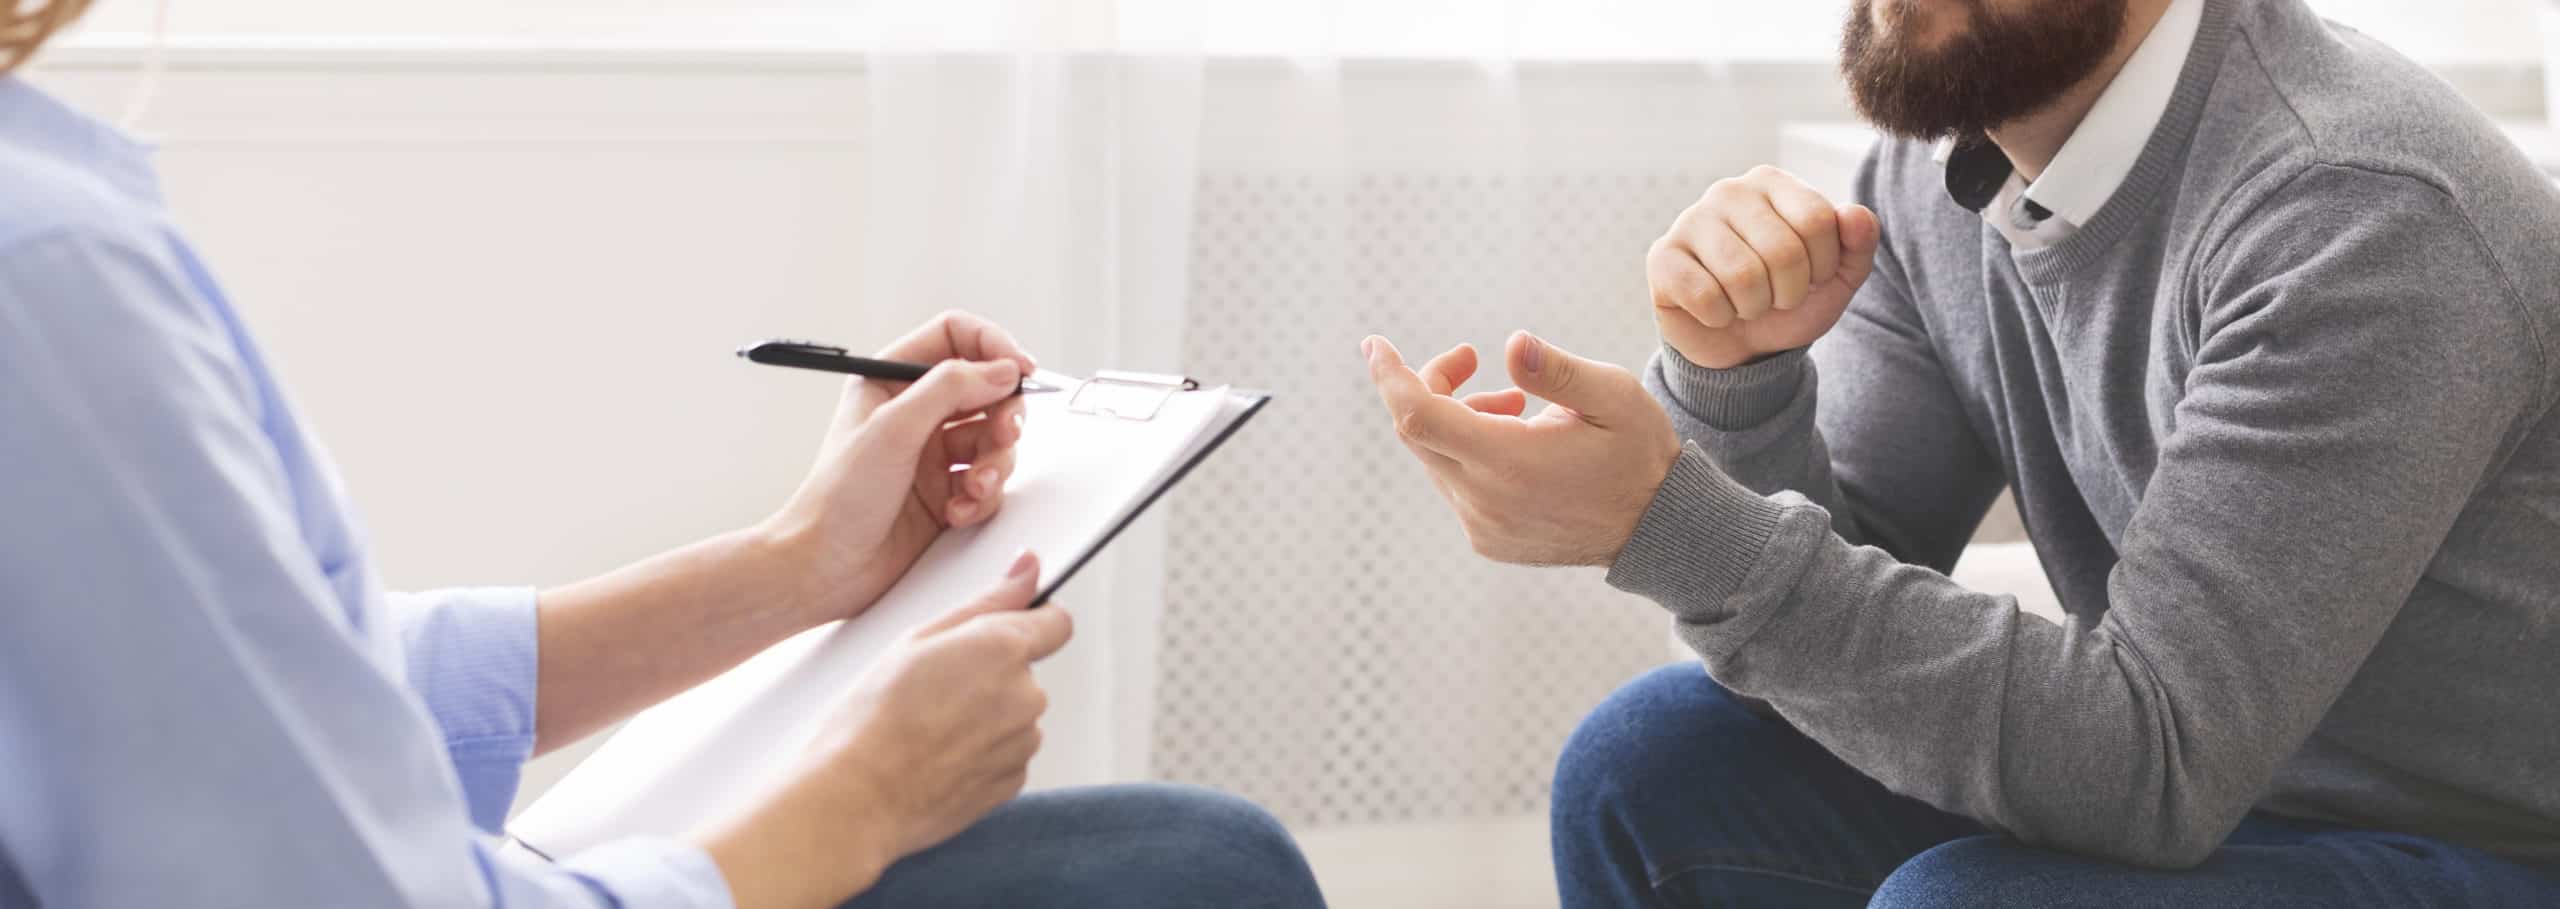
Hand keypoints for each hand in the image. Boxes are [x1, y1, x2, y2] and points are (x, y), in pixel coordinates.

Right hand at [702, 551, 1071, 908]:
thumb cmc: (872, 716)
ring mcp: (1022, 743)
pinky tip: (934, 756)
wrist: (855, 798)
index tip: (1003, 630)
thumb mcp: (918, 639)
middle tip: (931, 689)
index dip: (1032, 622)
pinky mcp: (1012, 782)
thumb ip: (986, 602)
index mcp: (1003, 649)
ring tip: (926, 727)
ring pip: (1012, 716)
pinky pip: (1004, 754)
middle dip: (988, 675)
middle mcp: (1026, 695)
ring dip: (983, 717)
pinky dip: (978, 753)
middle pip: (1024, 673)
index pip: (1056, 623)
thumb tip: (1028, 569)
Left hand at [767, 311, 1039, 623]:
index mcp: (891, 381)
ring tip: (973, 486)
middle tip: (1004, 433)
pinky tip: (957, 511)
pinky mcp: (948, 490)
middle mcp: (916, 412)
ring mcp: (934, 453)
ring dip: (995, 463)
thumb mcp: (893, 429)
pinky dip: (982, 496)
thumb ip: (949, 388)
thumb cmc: (838, 499)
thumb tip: (1001, 369)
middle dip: (1004, 413)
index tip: (1021, 369)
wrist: (827, 568)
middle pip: (987, 389)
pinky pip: (989, 481)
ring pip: (995, 438)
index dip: (993, 346)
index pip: (955, 337)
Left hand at [1361, 331, 1679, 565]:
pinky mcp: (1487, 540)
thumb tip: (1511, 345)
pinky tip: (1516, 443)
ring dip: (1458, 419)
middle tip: (1471, 359)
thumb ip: (1557, 371)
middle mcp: (1484, 501)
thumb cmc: (1638, 452)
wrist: (1656, 529)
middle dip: (1432, 385)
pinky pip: (1454, 485)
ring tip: (1514, 407)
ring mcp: (1482, 526)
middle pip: (1418, 431)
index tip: (1374, 344)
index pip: (1418, 416)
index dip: (1390, 377)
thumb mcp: (1614, 396)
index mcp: (1509, 462)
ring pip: (1436, 457)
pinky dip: (1468, 453)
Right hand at [1648, 165, 1879, 368]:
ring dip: (1754, 308)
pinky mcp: (1662, 257)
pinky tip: (1715, 310)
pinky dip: (1720, 318)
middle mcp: (1729, 191)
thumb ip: (1858, 245)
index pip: (1818, 220)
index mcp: (1772, 182)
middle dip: (1789, 292)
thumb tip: (1856, 215)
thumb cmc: (1786, 300)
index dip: (1824, 266)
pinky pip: (1705, 296)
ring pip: (1742, 276)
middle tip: (1776, 298)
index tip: (1811, 279)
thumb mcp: (1836, 278)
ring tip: (1747, 304)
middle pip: (1783, 250)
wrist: (1738, 343)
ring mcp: (1690, 220)